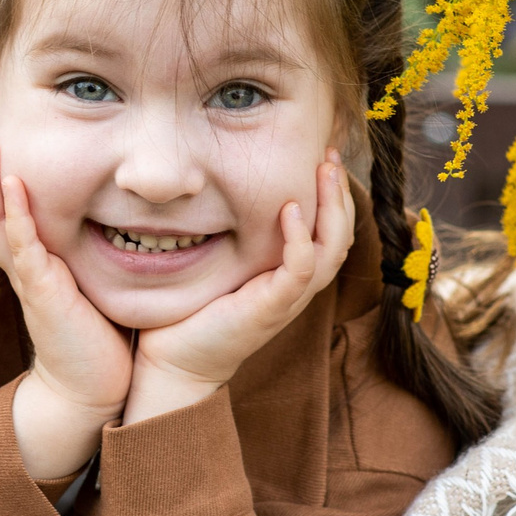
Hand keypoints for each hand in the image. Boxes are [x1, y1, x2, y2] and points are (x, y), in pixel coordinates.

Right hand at [0, 132, 130, 478]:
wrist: (96, 388)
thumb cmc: (100, 337)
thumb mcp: (94, 284)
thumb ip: (96, 255)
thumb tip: (124, 220)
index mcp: (36, 262)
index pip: (9, 210)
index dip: (2, 175)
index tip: (6, 137)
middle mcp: (26, 266)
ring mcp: (30, 277)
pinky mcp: (42, 291)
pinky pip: (22, 245)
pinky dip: (16, 213)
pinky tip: (16, 183)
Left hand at [124, 152, 352, 425]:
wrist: (174, 362)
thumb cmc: (191, 313)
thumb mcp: (220, 265)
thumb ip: (230, 235)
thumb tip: (215, 190)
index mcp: (289, 275)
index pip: (328, 230)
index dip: (332, 194)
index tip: (322, 155)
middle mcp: (297, 286)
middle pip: (340, 234)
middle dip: (339, 192)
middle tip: (330, 153)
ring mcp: (288, 298)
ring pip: (331, 248)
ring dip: (331, 207)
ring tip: (324, 170)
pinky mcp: (272, 308)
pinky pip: (301, 269)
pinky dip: (299, 238)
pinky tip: (288, 208)